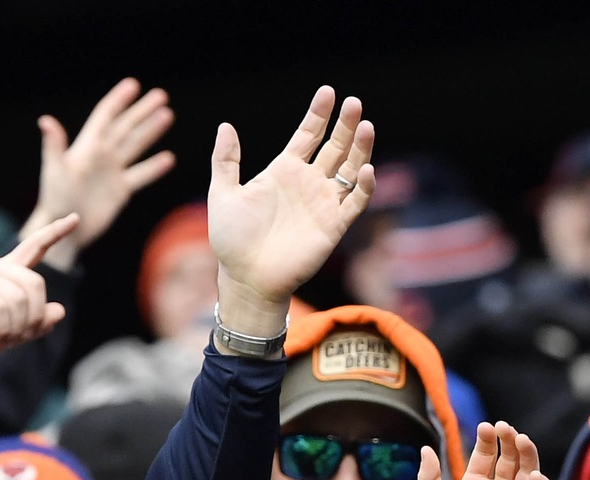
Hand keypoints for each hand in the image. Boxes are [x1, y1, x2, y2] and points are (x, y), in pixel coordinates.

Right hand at [0, 215, 77, 380]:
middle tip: (18, 337)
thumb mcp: (14, 334)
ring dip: (15, 329)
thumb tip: (58, 310)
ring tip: (1, 338)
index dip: (55, 233)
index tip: (75, 218)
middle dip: (33, 319)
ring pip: (19, 300)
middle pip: (36, 284)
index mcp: (9, 274)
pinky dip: (2, 330)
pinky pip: (1, 308)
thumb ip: (37, 324)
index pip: (35, 247)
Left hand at [20, 78, 175, 268]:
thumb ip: (54, 145)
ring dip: (151, 132)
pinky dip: (154, 168)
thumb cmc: (54, 198)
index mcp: (87, 147)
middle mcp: (101, 156)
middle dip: (142, 111)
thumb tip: (45, 120)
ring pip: (135, 147)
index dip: (118, 101)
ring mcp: (111, 173)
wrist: (63, 229)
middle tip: (160, 95)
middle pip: (125, 127)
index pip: (105, 117)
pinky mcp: (119, 191)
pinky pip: (140, 175)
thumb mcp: (55, 169)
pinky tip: (168, 159)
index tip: (133, 85)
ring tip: (167, 115)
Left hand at [206, 88, 374, 337]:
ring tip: (366, 126)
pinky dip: (364, 186)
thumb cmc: (232, 240)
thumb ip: (226, 161)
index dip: (318, 114)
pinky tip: (366, 168)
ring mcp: (323, 203)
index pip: (308, 135)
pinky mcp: (333, 226)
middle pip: (334, 146)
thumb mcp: (223, 195)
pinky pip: (354, 202)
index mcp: (284, 171)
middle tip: (353, 103)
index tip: (328, 92)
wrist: (245, 279)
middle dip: (345, 125)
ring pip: (350, 169)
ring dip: (360, 148)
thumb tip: (225, 126)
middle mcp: (308, 183)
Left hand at [417, 422, 553, 479]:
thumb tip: (425, 448)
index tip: (486, 427)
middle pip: (510, 458)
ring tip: (522, 440)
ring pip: (528, 472)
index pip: (486, 454)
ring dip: (529, 455)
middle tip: (506, 428)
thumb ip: (428, 478)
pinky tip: (534, 475)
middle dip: (510, 441)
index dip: (488, 440)